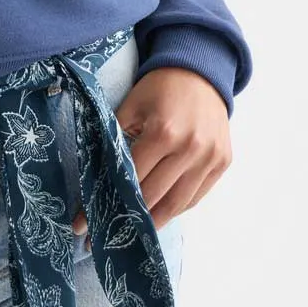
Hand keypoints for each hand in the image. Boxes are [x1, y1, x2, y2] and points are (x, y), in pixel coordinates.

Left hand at [72, 67, 231, 237]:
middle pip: (153, 195)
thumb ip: (114, 136)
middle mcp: (190, 148)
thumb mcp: (131, 105)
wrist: (199, 70)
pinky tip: (159, 212)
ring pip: (177, 204)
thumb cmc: (160, 88)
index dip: (107, 199)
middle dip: (126, 218)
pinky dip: (177, 207)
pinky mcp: (223, 162)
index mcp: (163, 132)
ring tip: (133, 233)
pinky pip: (196, 196)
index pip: (131, 176)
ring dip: (153, 221)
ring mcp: (210, 158)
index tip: (84, 224)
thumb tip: (94, 175)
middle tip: (102, 236)